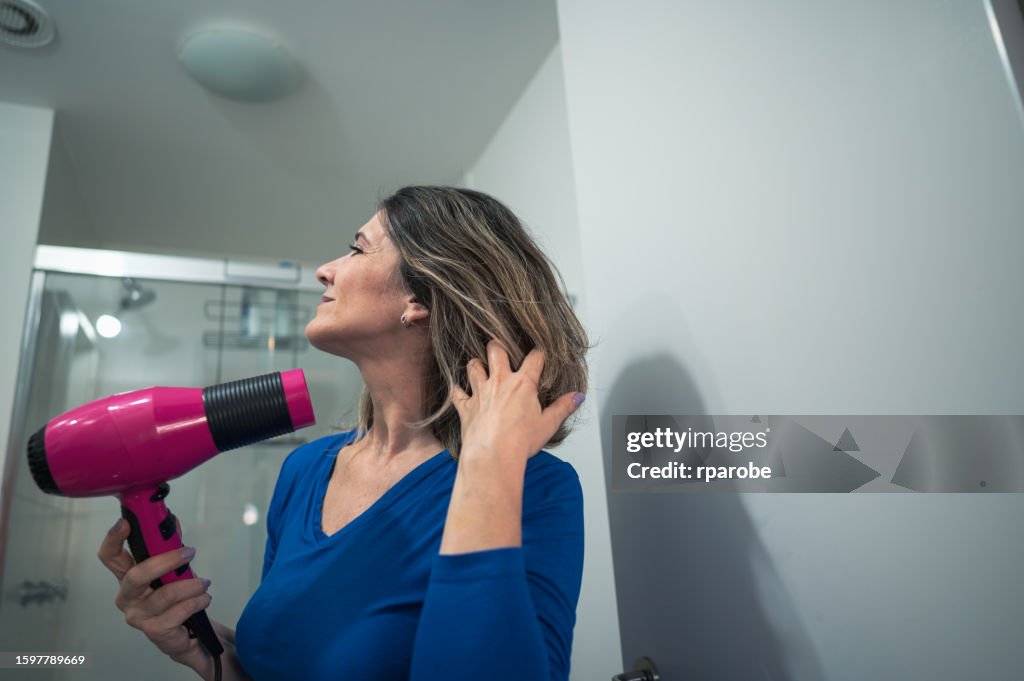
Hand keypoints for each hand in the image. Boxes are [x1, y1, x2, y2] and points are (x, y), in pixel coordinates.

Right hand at [97, 518, 213, 668]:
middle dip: (166, 561)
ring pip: (166, 594)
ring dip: (191, 586)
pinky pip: (179, 611)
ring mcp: (138, 616)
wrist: (190, 633)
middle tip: (189, 553)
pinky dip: (197, 601)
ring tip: (204, 584)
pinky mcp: (154, 631)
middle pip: (136, 575)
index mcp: (127, 577)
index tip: (125, 522)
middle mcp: (127, 597)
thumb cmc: (177, 598)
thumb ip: (170, 548)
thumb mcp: (174, 570)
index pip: (110, 556)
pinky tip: (203, 599)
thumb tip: (171, 523)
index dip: (113, 539)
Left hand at [451, 339, 583, 462]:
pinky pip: (457, 393)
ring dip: (476, 364)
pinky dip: (457, 390)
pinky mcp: (466, 407)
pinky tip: (458, 389)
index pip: (534, 358)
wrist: (493, 456)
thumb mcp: (548, 424)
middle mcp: (500, 382)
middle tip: (500, 347)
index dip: (538, 353)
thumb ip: (563, 407)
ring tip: (479, 365)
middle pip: (496, 350)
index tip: (539, 353)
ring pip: (473, 367)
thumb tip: (577, 397)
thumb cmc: (520, 442)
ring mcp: (480, 392)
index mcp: (523, 383)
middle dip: (497, 346)